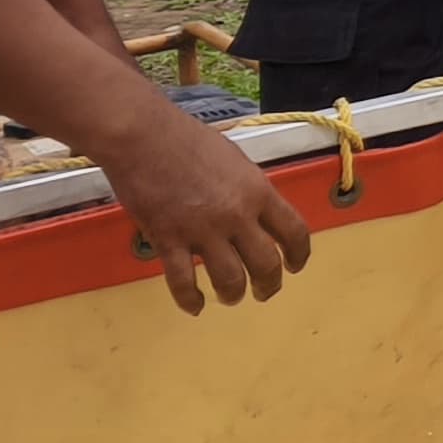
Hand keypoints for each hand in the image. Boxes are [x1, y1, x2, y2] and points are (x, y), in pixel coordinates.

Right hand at [98, 110, 312, 314]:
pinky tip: (194, 305)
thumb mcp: (235, 160)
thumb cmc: (188, 140)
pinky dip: (190, 299)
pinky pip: (183, 281)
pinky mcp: (168, 240)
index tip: (295, 266)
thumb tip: (256, 213)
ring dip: (233, 294)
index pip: (294, 231)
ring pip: (230, 279)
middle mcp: (237, 215)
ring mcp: (202, 230)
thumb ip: (249, 190)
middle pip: (266, 264)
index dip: (299, 255)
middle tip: (264, 292)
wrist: (143, 136)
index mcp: (258, 191)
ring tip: (230, 297)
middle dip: (269, 284)